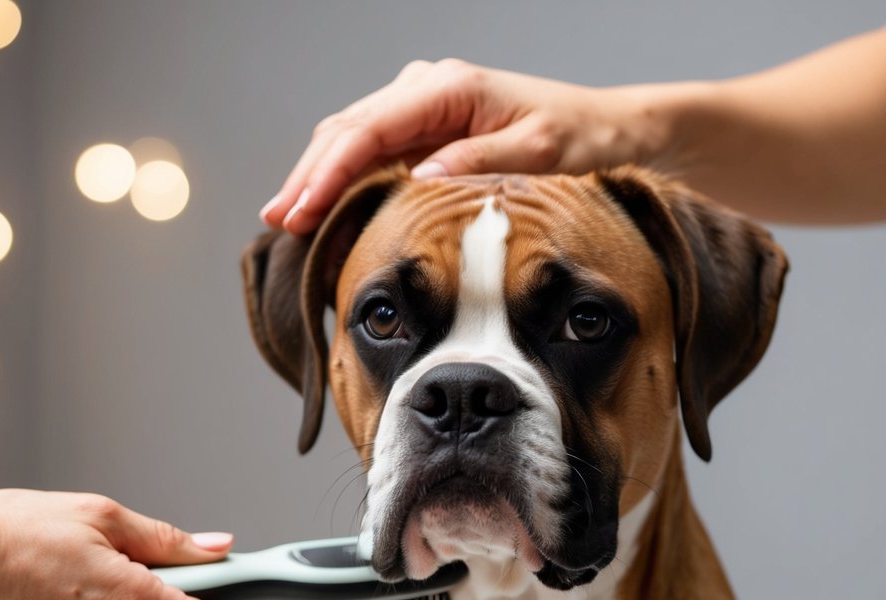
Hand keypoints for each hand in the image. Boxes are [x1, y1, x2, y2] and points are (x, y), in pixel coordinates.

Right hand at [261, 60, 659, 233]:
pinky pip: (372, 154)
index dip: (328, 174)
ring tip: (288, 222)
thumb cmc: (582, 139)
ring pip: (350, 140)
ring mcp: (422, 110)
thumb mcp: (540, 153)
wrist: (607, 130)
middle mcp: (427, 91)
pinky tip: (325, 210)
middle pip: (346, 132)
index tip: (300, 210)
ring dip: (318, 179)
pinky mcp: (426, 132)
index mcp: (449, 90)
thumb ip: (479, 163)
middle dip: (309, 177)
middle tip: (277, 223)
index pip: (368, 131)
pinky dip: (344, 181)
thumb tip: (419, 177)